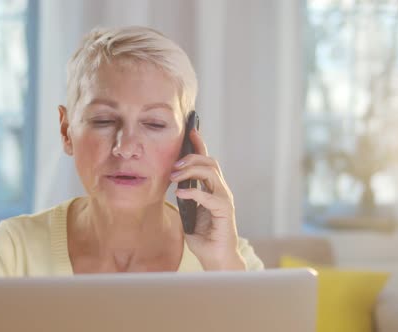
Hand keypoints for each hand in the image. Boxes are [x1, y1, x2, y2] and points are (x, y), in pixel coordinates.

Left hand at [170, 128, 245, 270]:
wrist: (216, 259)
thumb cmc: (203, 237)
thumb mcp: (188, 213)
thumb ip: (184, 198)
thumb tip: (173, 183)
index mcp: (212, 189)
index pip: (206, 161)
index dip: (199, 145)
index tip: (190, 130)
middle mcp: (221, 190)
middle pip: (209, 162)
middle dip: (191, 158)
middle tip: (173, 164)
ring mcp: (224, 200)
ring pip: (211, 173)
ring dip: (191, 171)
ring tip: (174, 176)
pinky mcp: (225, 212)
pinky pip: (209, 196)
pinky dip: (194, 191)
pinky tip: (180, 193)